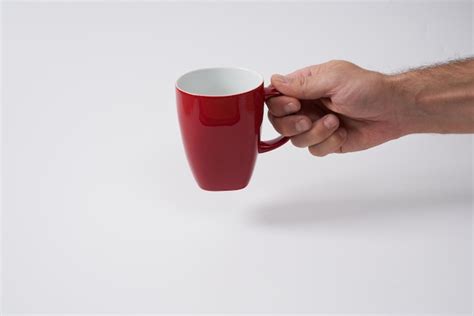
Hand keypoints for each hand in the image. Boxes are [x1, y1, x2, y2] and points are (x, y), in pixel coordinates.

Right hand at [267, 60, 408, 155]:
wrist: (392, 111)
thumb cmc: (368, 89)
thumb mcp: (334, 79)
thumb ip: (303, 84)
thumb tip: (275, 80)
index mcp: (305, 86)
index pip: (275, 97)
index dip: (279, 105)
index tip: (295, 105)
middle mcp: (307, 106)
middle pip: (279, 122)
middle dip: (293, 124)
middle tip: (310, 119)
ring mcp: (315, 125)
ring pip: (295, 139)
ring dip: (315, 133)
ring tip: (335, 123)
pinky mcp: (326, 141)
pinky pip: (313, 150)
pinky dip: (327, 143)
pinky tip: (342, 133)